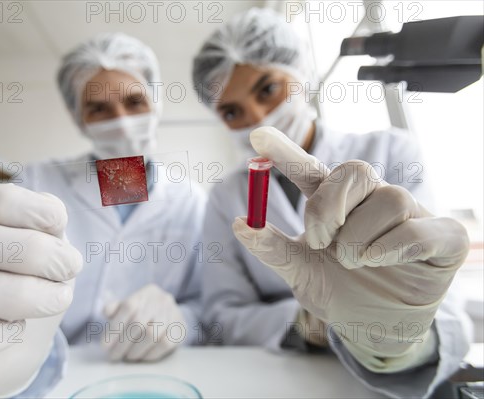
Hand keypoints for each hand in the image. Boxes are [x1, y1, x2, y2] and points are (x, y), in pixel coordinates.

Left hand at [102, 284, 185, 361]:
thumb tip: (106, 311)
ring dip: (136, 350)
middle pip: (138, 323)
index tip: (104, 346)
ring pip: (151, 335)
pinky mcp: (180, 329)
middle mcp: (161, 300)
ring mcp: (173, 314)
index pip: (128, 307)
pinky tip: (142, 357)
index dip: (115, 327)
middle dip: (123, 343)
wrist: (172, 316)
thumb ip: (115, 308)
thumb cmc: (145, 313)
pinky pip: (164, 344)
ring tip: (128, 357)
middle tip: (114, 356)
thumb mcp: (130, 306)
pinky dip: (149, 354)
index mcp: (147, 292)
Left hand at [233, 127, 468, 372]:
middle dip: (328, 205)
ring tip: (352, 262)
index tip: (257, 138)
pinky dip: (394, 244)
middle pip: (354, 171)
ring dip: (360, 237)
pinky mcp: (441, 239)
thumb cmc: (339, 291)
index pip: (312, 171)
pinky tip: (377, 261)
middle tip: (316, 240)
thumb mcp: (300, 272)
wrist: (375, 331)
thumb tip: (240, 223)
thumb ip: (273, 249)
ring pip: (389, 198)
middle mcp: (371, 203)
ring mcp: (409, 217)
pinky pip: (421, 228)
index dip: (286, 153)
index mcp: (336, 206)